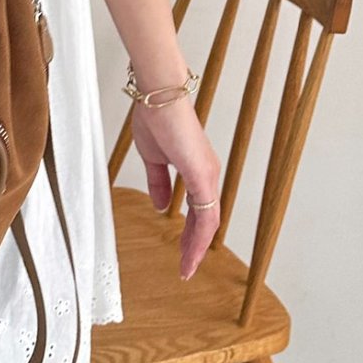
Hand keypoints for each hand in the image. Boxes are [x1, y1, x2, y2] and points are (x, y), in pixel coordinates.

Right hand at [130, 95, 222, 281]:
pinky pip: (206, 214)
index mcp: (197, 170)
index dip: (192, 233)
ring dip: (198, 246)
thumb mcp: (153, 158)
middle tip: (186, 267)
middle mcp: (208, 175)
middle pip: (207, 221)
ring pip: (209, 221)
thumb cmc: (155, 117)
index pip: (199, 210)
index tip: (183, 252)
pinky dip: (200, 236)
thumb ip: (159, 183)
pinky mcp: (202, 175)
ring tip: (187, 266)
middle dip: (196, 246)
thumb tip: (161, 207)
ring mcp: (208, 176)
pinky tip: (191, 250)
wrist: (157, 96)